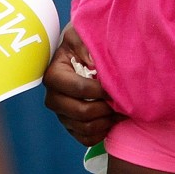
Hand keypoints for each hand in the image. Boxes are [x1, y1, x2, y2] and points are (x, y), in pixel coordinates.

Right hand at [42, 25, 122, 145]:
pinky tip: (111, 119)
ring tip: (120, 110)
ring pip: (86, 128)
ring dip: (107, 121)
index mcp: (53, 75)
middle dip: (105, 108)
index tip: (114, 86)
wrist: (81, 55)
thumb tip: (92, 63)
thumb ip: (83, 43)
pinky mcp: (70, 126)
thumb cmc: (81, 43)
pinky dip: (102, 132)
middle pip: (82, 112)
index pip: (79, 89)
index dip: (100, 90)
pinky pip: (86, 139)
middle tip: (121, 101)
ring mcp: (61, 114)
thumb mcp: (78, 34)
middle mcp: (53, 97)